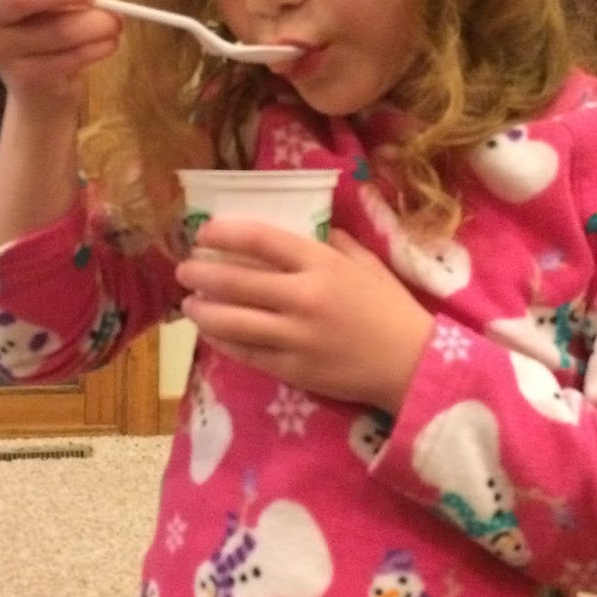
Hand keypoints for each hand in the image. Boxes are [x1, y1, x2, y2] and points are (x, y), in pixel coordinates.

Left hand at [175, 222, 433, 412]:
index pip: (261, 240)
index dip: (225, 233)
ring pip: (233, 321)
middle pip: (236, 281)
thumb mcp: (367, 264)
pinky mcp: (292, 370)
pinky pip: (247, 353)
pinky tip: (211, 333)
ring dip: (203, 311)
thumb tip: (302, 227)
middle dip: (201, 274)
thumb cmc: (391, 308)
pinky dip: (223, 342)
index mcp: (322, 265)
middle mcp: (303, 298)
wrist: (412, 365)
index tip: (204, 232)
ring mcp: (295, 337)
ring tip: (189, 305)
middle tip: (184, 270)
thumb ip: (334, 242)